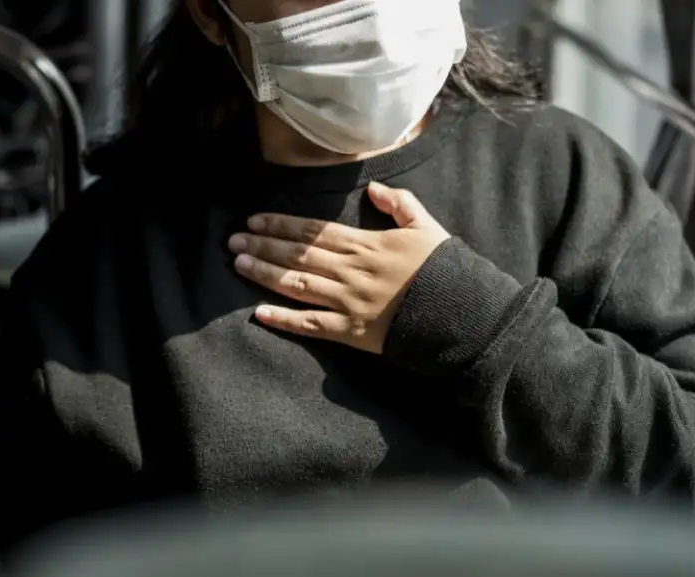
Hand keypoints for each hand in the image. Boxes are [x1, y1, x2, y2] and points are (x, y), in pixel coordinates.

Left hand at [228, 182, 450, 353]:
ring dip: (266, 274)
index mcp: (366, 244)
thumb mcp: (427, 227)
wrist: (461, 312)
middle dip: (264, 246)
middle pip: (299, 254)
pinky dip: (284, 319)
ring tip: (239, 265)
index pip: (314, 231)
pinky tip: (259, 313)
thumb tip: (374, 190)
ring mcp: (348, 301)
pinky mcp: (352, 331)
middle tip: (233, 241)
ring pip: (298, 284)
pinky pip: (312, 324)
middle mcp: (350, 270)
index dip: (282, 225)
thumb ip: (401, 204)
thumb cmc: (445, 269)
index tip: (255, 220)